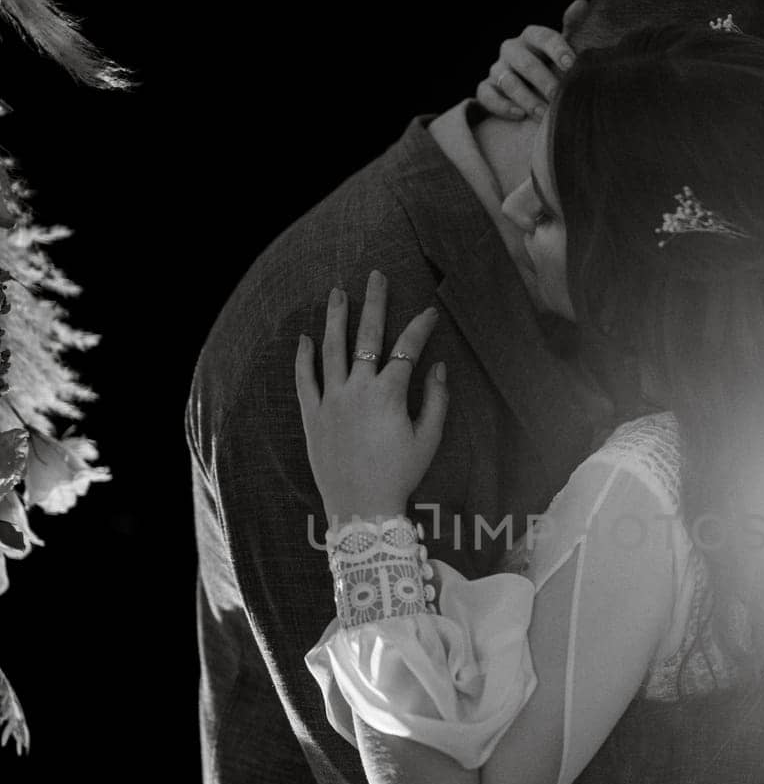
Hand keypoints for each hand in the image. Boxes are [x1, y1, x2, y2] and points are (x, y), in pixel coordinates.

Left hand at [295, 272, 447, 525]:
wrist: (362, 507)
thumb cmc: (399, 476)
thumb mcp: (428, 440)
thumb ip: (436, 401)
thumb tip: (438, 368)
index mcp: (389, 394)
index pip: (408, 348)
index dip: (420, 327)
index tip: (429, 312)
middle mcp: (357, 389)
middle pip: (367, 336)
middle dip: (374, 303)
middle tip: (375, 276)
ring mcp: (331, 400)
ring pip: (332, 349)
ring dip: (336, 318)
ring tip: (338, 293)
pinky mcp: (312, 416)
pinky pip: (305, 380)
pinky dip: (304, 358)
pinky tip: (306, 338)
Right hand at [476, 7, 585, 120]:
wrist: (526, 85)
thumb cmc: (549, 64)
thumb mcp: (562, 48)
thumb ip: (571, 28)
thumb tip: (581, 3)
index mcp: (531, 36)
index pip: (543, 37)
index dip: (557, 50)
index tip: (572, 65)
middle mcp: (511, 49)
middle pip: (525, 62)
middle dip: (543, 80)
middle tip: (558, 96)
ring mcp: (497, 69)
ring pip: (508, 82)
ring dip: (527, 99)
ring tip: (543, 114)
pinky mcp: (486, 88)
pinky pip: (487, 95)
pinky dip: (502, 106)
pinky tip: (519, 115)